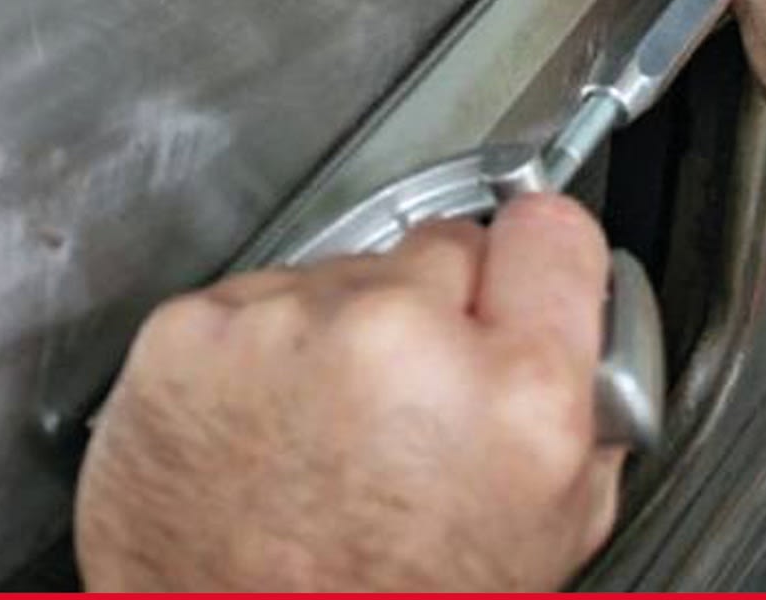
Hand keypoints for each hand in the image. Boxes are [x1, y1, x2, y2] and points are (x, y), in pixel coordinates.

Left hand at [75, 195, 623, 591]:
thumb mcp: (544, 534)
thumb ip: (575, 405)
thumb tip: (572, 323)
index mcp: (514, 398)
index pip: (550, 231)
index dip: (539, 260)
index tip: (522, 274)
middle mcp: (398, 340)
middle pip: (444, 244)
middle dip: (440, 306)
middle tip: (414, 395)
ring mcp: (285, 326)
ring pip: (348, 269)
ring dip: (348, 327)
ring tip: (327, 428)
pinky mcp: (189, 331)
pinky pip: (258, 297)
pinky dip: (263, 345)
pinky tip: (264, 423)